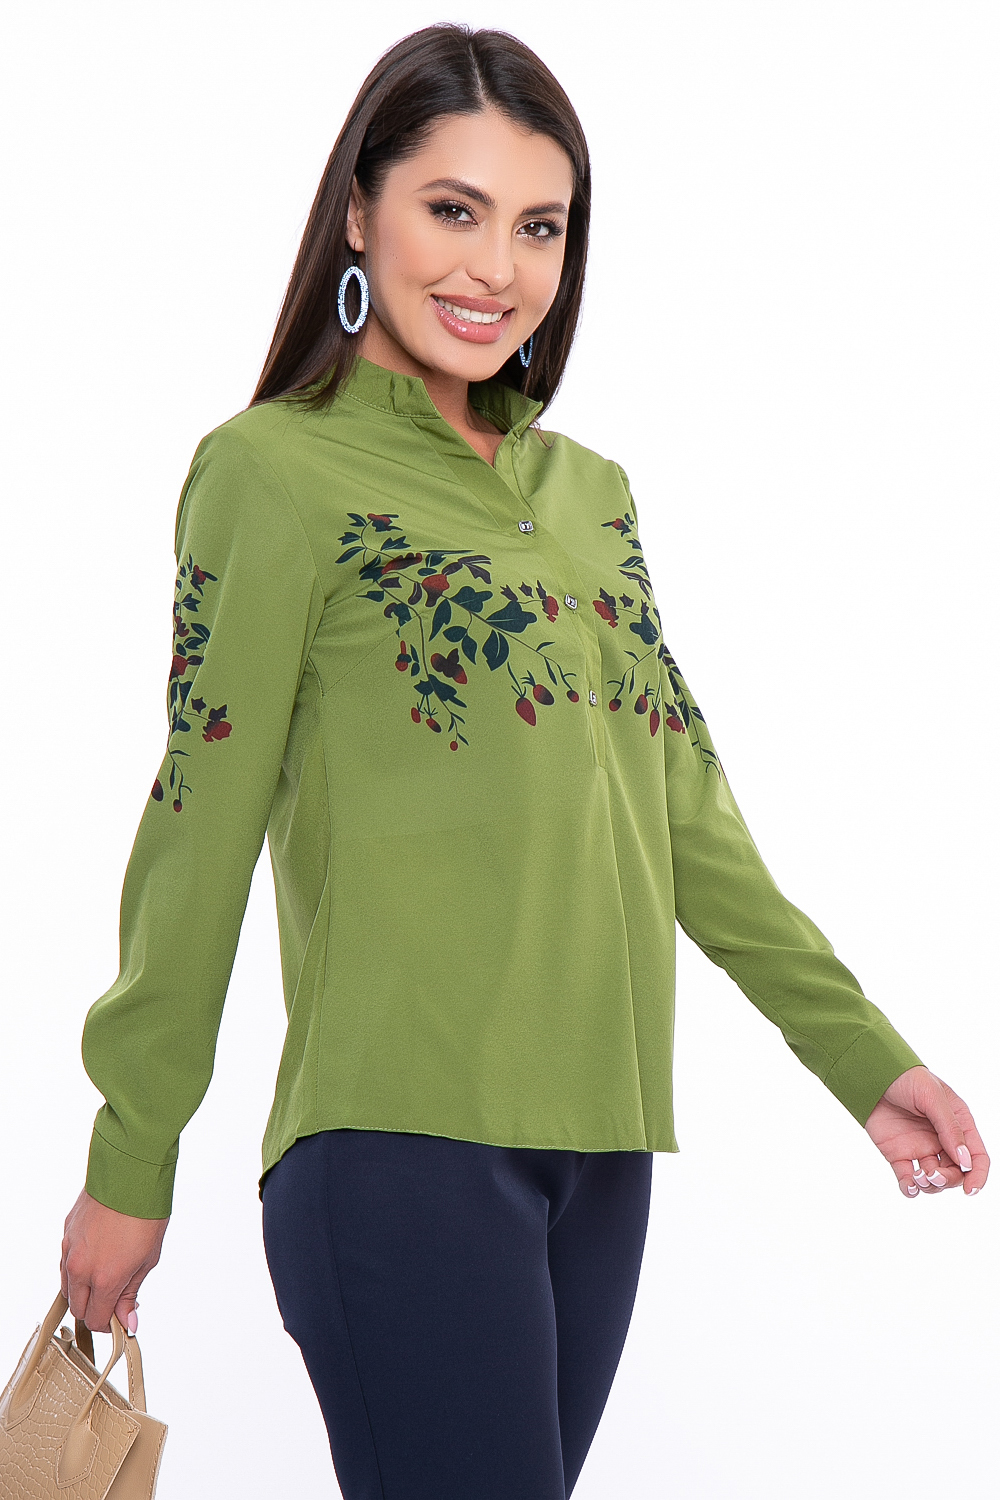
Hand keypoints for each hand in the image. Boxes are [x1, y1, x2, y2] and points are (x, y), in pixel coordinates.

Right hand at [61, 1188, 169, 1334]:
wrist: (131, 1174)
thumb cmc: (144, 1212)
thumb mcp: (148, 1259)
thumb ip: (132, 1294)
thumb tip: (128, 1322)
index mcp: (104, 1278)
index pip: (95, 1319)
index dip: (108, 1324)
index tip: (120, 1318)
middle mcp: (80, 1267)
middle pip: (77, 1307)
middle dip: (94, 1309)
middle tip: (115, 1297)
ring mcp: (69, 1250)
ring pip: (67, 1286)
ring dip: (83, 1290)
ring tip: (107, 1274)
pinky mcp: (66, 1234)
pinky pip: (65, 1262)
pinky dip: (77, 1268)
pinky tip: (97, 1256)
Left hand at [865, 1066, 988, 1198]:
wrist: (872, 1074)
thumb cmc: (906, 1078)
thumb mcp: (932, 1097)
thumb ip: (950, 1128)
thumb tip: (965, 1161)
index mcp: (958, 1124)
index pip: (976, 1156)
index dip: (977, 1175)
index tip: (970, 1190)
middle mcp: (942, 1140)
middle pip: (955, 1172)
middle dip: (948, 1180)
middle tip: (933, 1175)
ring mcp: (920, 1148)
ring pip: (934, 1180)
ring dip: (930, 1186)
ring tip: (919, 1176)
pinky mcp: (898, 1154)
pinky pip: (907, 1179)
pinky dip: (910, 1189)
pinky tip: (909, 1186)